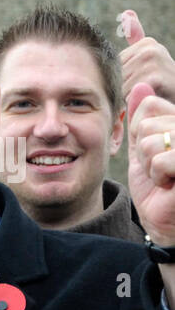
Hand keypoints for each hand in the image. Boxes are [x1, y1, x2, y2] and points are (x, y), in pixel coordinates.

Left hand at [120, 11, 174, 103]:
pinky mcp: (156, 76)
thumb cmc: (164, 84)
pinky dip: (134, 101)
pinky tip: (148, 98)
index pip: (114, 64)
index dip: (122, 79)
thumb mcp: (149, 58)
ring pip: (120, 84)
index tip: (142, 80)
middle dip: (123, 87)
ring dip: (128, 96)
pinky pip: (128, 92)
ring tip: (147, 93)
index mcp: (147, 43)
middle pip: (115, 73)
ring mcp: (154, 60)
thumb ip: (137, 36)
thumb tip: (126, 12)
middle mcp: (150, 48)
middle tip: (144, 89)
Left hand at [126, 83, 174, 245]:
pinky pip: (163, 160)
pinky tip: (170, 185)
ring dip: (151, 166)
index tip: (155, 154)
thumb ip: (141, 119)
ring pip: (153, 141)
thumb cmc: (158, 188)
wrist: (166, 222)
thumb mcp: (144, 149)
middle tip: (161, 170)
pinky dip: (159, 176)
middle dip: (145, 152)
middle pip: (148, 125)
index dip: (142, 135)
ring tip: (166, 177)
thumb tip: (139, 87)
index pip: (150, 107)